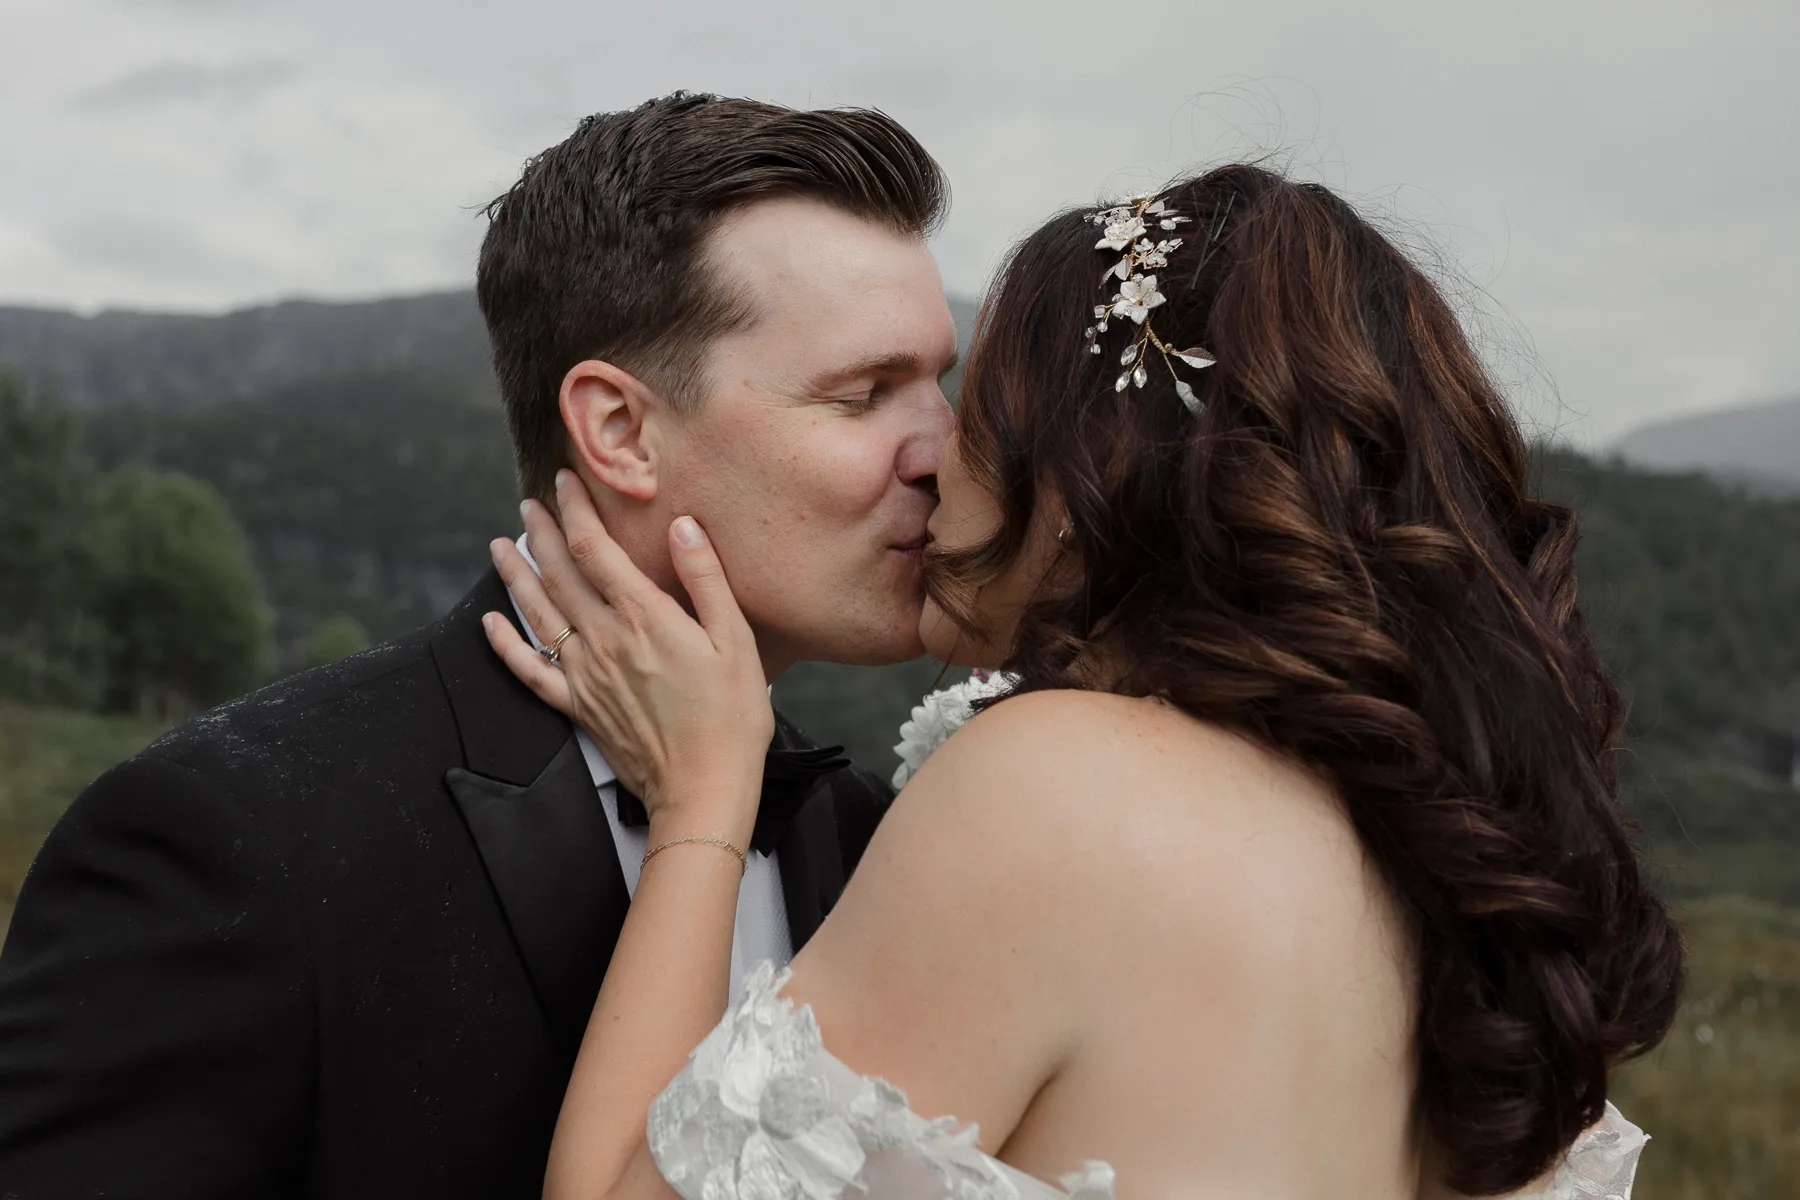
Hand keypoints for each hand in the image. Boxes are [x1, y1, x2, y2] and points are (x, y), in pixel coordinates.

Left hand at [483, 470, 773, 841]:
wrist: (704, 788)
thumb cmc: (732, 717)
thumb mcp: (736, 641)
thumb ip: (705, 579)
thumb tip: (682, 527)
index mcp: (644, 617)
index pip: (596, 548)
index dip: (577, 510)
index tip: (565, 481)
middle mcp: (605, 640)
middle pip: (560, 574)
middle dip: (541, 532)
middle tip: (527, 503)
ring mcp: (586, 675)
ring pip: (538, 614)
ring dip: (517, 575)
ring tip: (500, 545)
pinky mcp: (579, 708)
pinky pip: (530, 672)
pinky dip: (505, 645)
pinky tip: (490, 623)